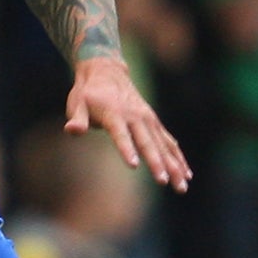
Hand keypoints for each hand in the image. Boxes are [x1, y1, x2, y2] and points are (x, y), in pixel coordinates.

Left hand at [63, 56, 190, 191]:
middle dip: (157, 163)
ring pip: (163, 145)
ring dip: (174, 165)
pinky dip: (178, 157)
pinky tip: (186, 174)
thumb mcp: (77, 103)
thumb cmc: (88, 93)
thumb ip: (77, 119)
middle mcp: (135, 116)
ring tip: (182, 185)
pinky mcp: (154, 122)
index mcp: (114, 114)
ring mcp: (148, 119)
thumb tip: (72, 130)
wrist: (107, 71)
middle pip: (147, 142)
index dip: (127, 149)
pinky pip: (168, 142)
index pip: (121, 135)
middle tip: (164, 182)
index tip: (134, 165)